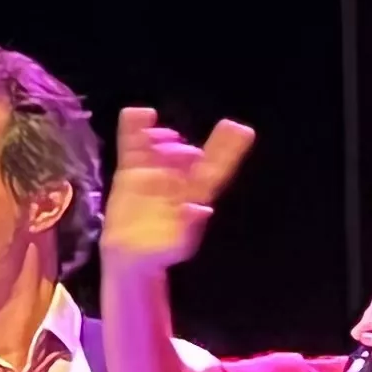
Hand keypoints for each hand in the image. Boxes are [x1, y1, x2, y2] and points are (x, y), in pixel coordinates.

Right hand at [103, 105, 255, 275]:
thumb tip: (201, 209)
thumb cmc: (159, 253)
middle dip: (189, 147)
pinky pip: (132, 148)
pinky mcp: (131, 173)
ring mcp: (154, 173)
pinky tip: (139, 113)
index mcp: (195, 195)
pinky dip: (133, 130)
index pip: (215, 169)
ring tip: (162, 135)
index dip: (228, 150)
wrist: (130, 258)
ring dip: (164, 137)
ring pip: (162, 147)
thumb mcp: (176, 245)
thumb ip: (188, 226)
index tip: (241, 130)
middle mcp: (178, 179)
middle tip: (186, 149)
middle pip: (189, 155)